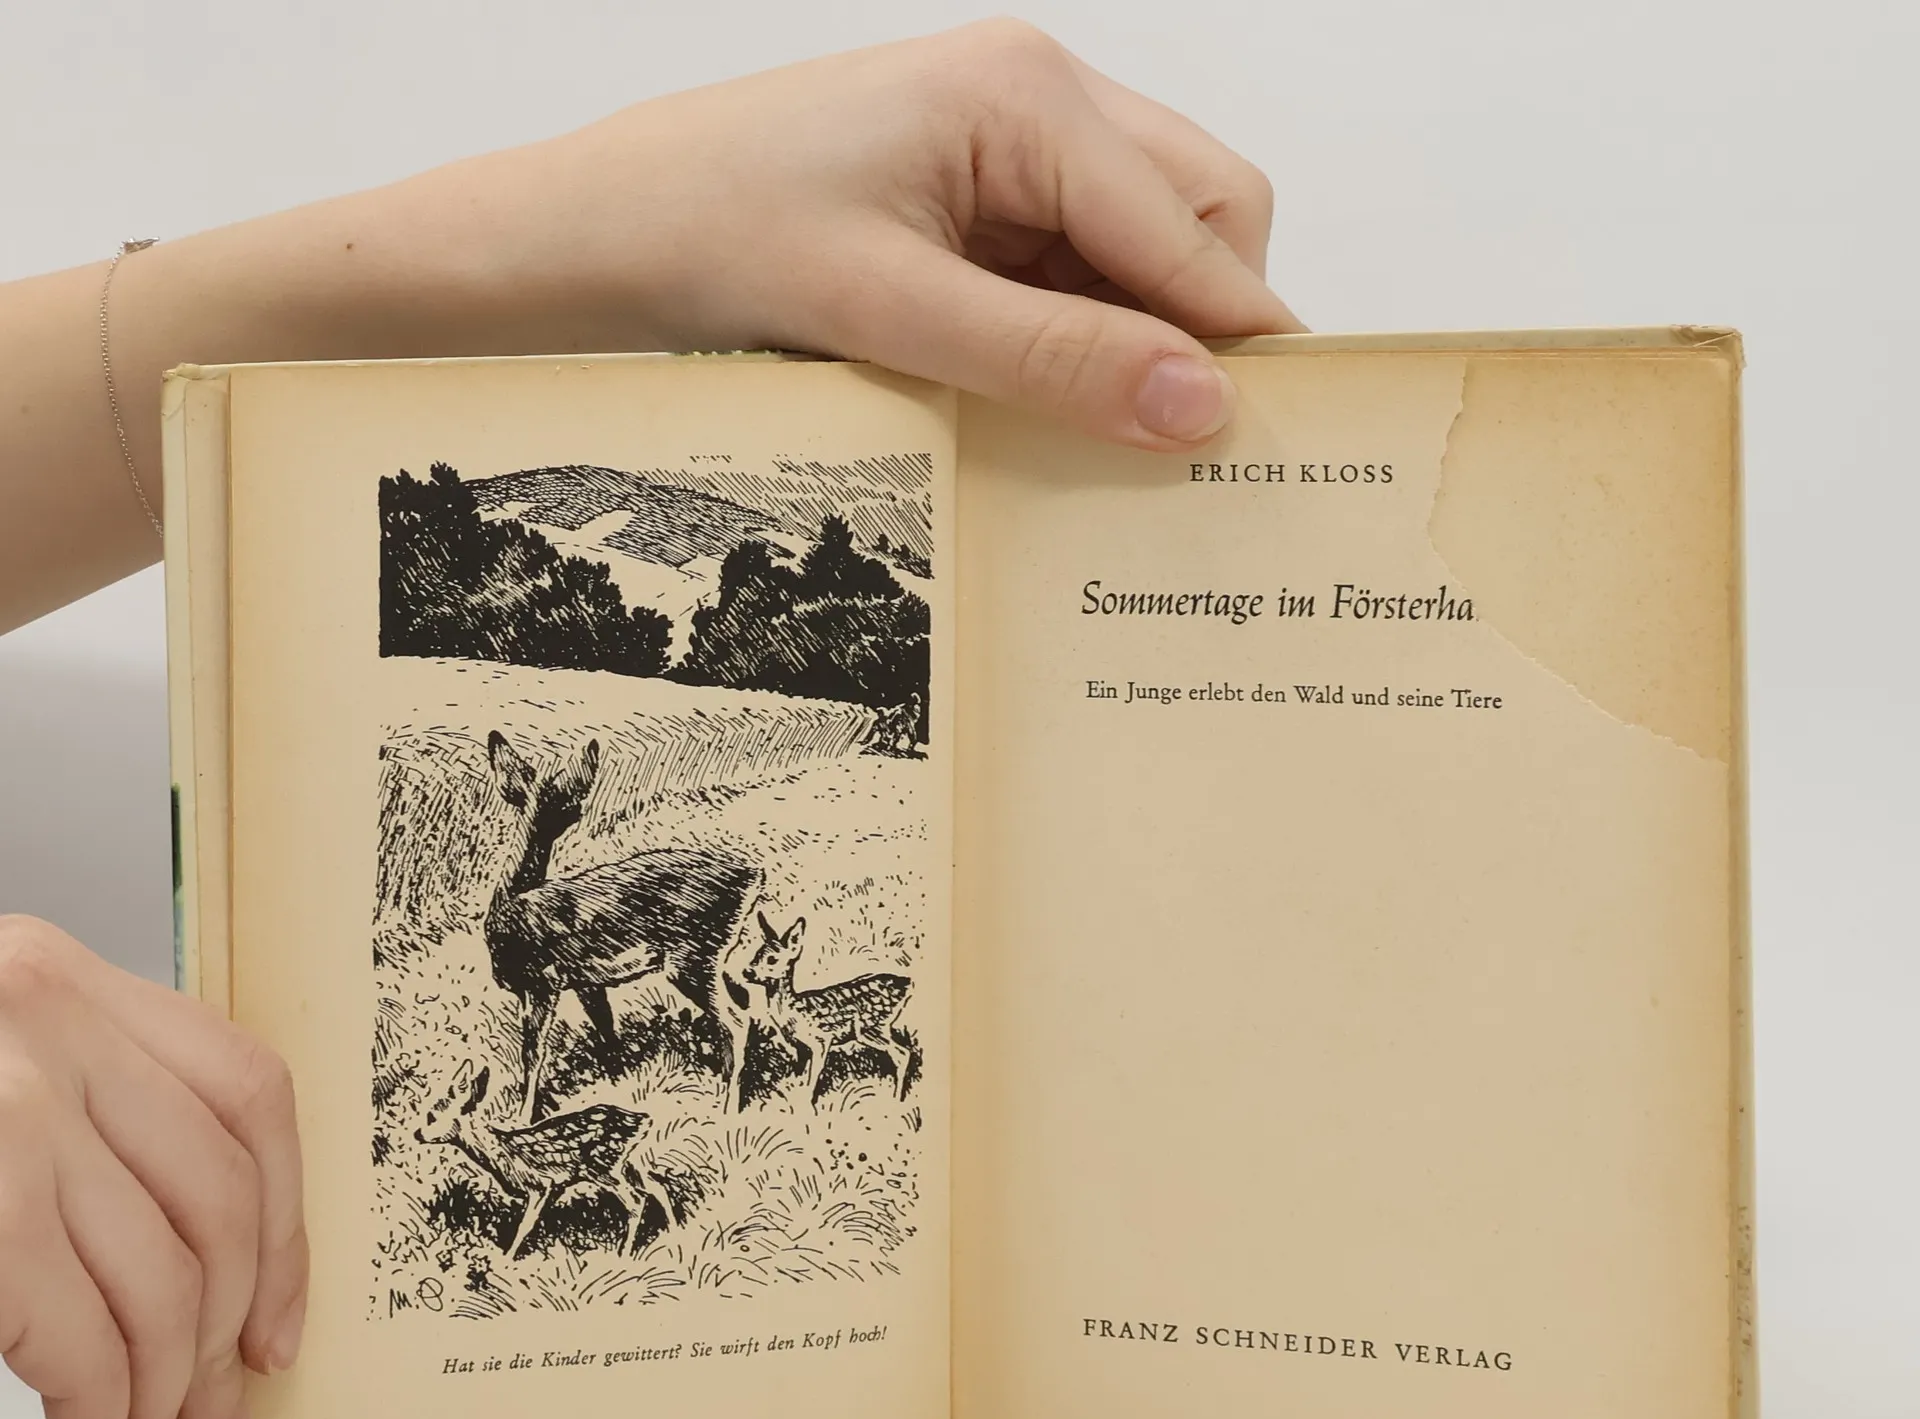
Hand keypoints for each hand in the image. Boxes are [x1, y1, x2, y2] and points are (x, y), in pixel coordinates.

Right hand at [0, 918, 306, 1418]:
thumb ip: (70, 1134)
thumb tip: (205, 1291)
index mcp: (50, 977)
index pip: (246, 1095)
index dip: (286, 1226)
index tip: (278, 1327)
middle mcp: (43, 1021)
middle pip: (220, 1207)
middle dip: (225, 1349)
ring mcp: (12, 1108)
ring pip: (165, 1290)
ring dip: (158, 1413)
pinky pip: (87, 1346)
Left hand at [438, 19, 1298, 446]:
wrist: (604, 228)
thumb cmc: (719, 236)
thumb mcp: (896, 313)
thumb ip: (1056, 358)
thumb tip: (1200, 409)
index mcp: (1029, 95)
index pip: (1195, 225)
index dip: (1242, 336)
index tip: (1282, 439)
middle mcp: (1039, 94)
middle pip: (1199, 211)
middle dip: (1203, 323)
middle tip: (1183, 443)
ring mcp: (1011, 137)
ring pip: (1147, 240)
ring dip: (1141, 331)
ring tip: (1106, 430)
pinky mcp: (979, 186)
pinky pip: (1079, 259)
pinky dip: (1085, 328)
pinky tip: (1050, 393)